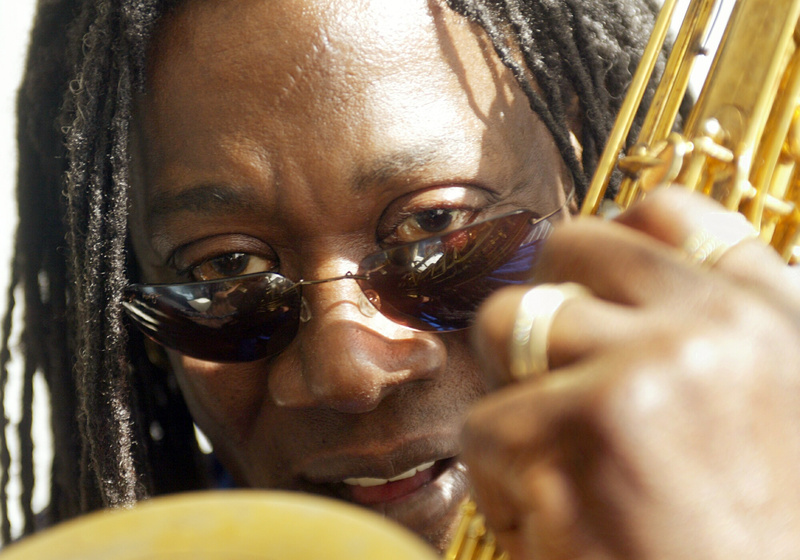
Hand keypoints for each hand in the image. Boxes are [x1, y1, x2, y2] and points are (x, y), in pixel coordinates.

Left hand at [463, 188, 799, 559]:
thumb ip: (725, 336)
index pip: (667, 211)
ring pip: (505, 328)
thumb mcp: (785, 410)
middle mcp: (708, 330)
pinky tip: (561, 532)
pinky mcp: (574, 443)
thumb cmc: (769, 536)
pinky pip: (486, 429)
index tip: (584, 283)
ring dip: (513, 399)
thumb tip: (647, 273)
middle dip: (540, 304)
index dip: (608, 242)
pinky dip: (503, 485)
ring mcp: (638, 380)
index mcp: (768, 317)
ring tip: (557, 472)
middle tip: (542, 373)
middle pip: (568, 249)